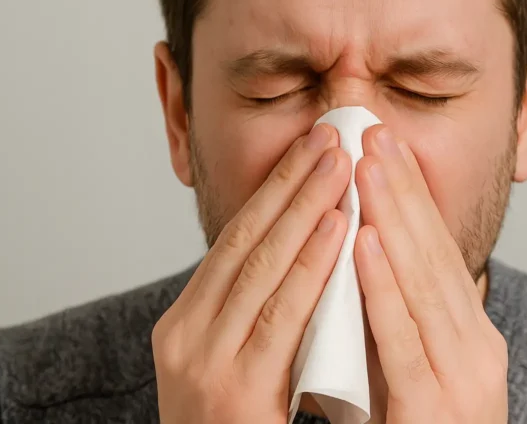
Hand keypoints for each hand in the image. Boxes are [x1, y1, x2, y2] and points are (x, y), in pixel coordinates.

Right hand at [152, 124, 350, 422]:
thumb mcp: (243, 357)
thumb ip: (265, 308)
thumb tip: (310, 249)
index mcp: (187, 321)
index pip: (238, 241)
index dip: (278, 189)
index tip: (315, 148)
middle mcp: (185, 334)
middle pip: (247, 240)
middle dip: (293, 182)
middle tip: (332, 134)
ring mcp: (202, 362)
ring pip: (262, 266)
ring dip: (306, 207)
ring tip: (342, 162)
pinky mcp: (230, 392)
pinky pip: (281, 316)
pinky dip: (312, 267)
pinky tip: (340, 228)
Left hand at [354, 125, 508, 423]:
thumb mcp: (418, 368)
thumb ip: (403, 321)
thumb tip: (368, 263)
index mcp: (471, 337)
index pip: (438, 251)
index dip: (412, 196)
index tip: (385, 148)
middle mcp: (478, 350)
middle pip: (434, 254)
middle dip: (402, 189)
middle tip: (373, 131)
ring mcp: (464, 380)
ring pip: (425, 285)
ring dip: (395, 219)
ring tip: (367, 166)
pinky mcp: (438, 413)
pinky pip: (406, 342)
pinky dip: (385, 289)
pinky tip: (364, 244)